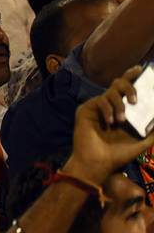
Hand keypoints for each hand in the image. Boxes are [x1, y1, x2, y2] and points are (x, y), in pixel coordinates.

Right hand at [64, 68, 153, 185]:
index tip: (141, 69)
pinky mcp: (86, 109)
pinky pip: (100, 101)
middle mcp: (110, 106)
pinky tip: (110, 122)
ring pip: (110, 92)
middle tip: (135, 100)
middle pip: (117, 84)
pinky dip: (108, 110)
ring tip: (122, 120)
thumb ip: (153, 129)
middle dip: (129, 87)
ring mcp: (97, 107)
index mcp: (123, 111)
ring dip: (119, 104)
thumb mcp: (143, 141)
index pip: (127, 90)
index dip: (132, 77)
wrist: (99, 163)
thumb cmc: (119, 154)